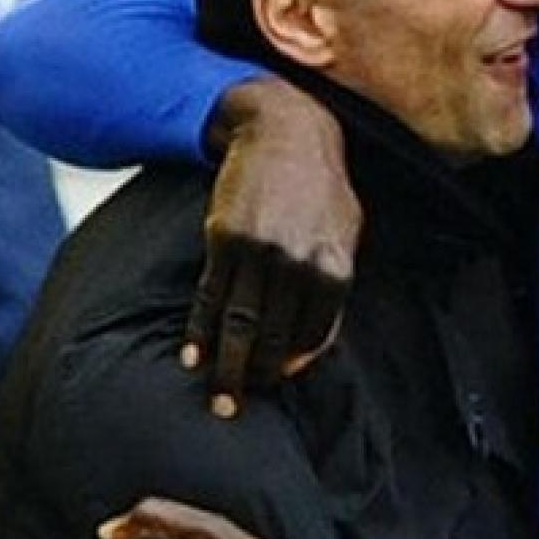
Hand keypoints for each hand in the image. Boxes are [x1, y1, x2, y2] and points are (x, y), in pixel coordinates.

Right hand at [179, 78, 359, 417]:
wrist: (284, 130)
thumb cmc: (321, 187)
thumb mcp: (346, 233)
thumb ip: (333, 288)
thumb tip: (310, 350)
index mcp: (335, 267)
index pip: (314, 336)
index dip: (293, 364)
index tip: (277, 380)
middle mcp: (298, 264)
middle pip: (275, 339)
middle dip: (256, 378)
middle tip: (238, 408)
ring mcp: (260, 252)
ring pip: (240, 324)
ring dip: (226, 367)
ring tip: (217, 400)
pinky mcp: (224, 239)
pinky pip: (210, 296)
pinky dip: (199, 330)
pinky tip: (191, 357)